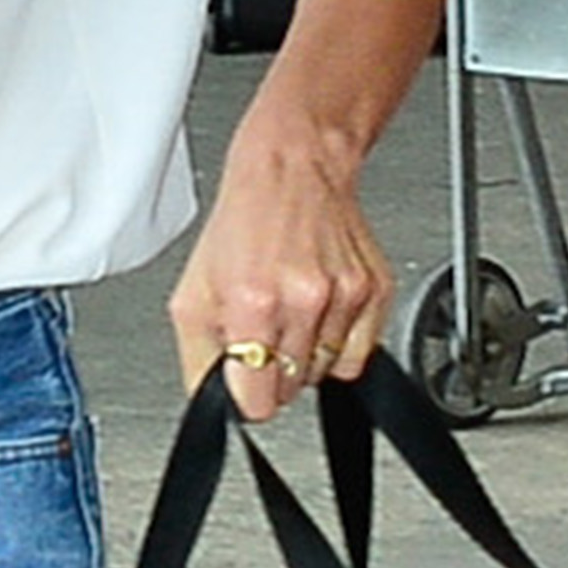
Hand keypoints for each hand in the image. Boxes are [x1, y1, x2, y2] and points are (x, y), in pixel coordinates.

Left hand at [166, 132, 391, 424]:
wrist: (295, 165)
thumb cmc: (244, 222)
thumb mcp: (192, 291)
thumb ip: (198, 357)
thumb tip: (214, 402)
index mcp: (254, 302)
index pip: (258, 402)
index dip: (247, 395)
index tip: (245, 376)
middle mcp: (304, 300)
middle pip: (292, 390)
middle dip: (274, 370)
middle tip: (265, 330)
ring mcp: (346, 295)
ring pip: (325, 374)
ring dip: (306, 355)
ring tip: (291, 312)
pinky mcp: (375, 290)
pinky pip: (358, 353)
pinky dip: (339, 343)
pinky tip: (320, 310)